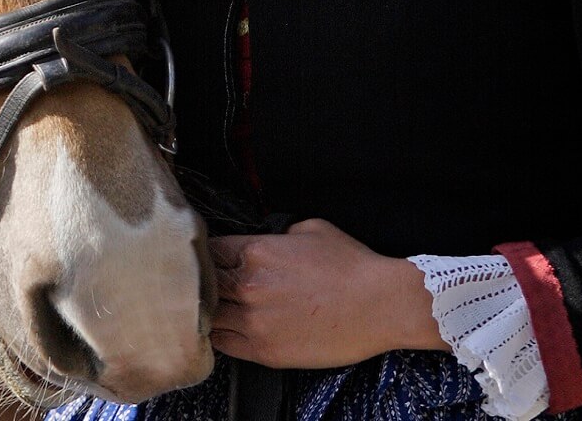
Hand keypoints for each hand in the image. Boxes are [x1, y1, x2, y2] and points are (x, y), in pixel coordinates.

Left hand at [208, 219, 446, 368]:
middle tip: (204, 285)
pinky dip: (220, 336)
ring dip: (208, 311)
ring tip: (212, 309)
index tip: (208, 259)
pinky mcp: (265, 351)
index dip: (205, 254)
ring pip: (207, 317)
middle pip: (200, 284)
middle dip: (202, 283)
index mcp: (255, 251)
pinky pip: (224, 345)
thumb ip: (276, 234)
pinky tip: (224, 330)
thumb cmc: (352, 266)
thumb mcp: (311, 230)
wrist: (381, 305)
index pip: (207, 251)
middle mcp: (248, 286)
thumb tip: (266, 240)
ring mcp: (254, 322)